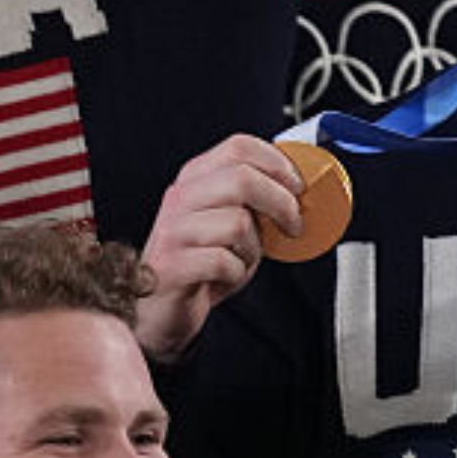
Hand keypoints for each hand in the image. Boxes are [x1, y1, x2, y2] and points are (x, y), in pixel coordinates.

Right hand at [136, 134, 299, 359]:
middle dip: (280, 203)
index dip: (277, 163)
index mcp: (194, 179)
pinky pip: (224, 261)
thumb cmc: (200, 266)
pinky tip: (225, 278)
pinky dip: (236, 274)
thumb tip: (296, 193)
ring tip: (242, 260)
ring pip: (237, 223)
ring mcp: (173, 231)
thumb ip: (254, 203)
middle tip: (293, 225)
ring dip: (253, 248)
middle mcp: (180, 198)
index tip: (297, 187)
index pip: (238, 147)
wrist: (158, 311)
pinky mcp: (172, 266)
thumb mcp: (228, 224)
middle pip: (242, 178)